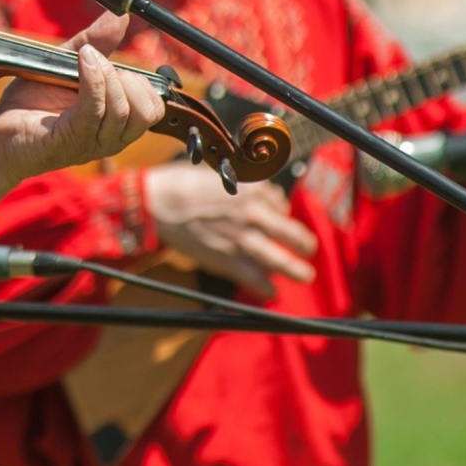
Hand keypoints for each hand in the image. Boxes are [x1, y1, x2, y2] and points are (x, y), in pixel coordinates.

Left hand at [0, 12, 166, 224]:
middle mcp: (110, 138)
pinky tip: (83, 62)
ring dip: (109, 75)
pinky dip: (93, 79)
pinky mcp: (70, 140)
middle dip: (130, 79)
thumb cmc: (30, 104)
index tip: (119, 63)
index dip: (145, 82)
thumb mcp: (66, 64)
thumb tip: (121, 16)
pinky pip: (94, 109)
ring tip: (86, 57)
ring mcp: (91, 143)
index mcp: (116, 124)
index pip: (154, 107)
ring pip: (123, 110)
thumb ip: (96, 41)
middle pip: (146, 110)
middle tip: (101, 61)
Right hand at [144, 163, 315, 298]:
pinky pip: (254, 279)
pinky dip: (265, 288)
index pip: (279, 203)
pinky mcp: (227, 260)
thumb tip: (258, 197)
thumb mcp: (219, 173)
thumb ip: (242, 187)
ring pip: (280, 260)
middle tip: (308, 248)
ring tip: (305, 275)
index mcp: (252, 190)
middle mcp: (253, 215)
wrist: (157, 203)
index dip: (280, 210)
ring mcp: (242, 239)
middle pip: (291, 233)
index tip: (278, 216)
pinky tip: (271, 292)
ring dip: (295, 270)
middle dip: (303, 243)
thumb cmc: (182, 184)